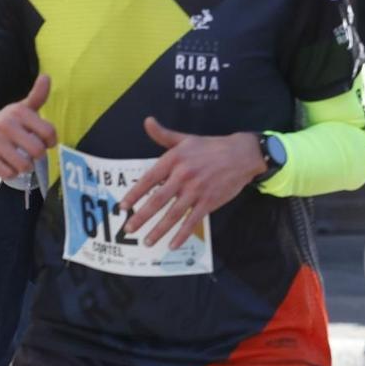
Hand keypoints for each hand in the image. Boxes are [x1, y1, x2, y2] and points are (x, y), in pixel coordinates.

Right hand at [0, 75, 57, 179]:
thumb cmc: (3, 123)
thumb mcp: (19, 109)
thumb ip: (37, 96)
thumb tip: (46, 76)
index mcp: (19, 113)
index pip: (48, 132)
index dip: (51, 142)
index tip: (46, 143)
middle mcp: (6, 125)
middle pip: (38, 151)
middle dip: (37, 156)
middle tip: (30, 154)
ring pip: (24, 165)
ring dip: (24, 167)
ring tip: (19, 160)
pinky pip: (9, 173)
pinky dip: (11, 173)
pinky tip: (6, 165)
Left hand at [118, 120, 265, 250]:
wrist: (242, 154)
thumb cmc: (211, 147)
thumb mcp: (186, 139)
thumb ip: (164, 135)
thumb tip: (147, 121)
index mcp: (175, 160)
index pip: (149, 179)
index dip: (134, 194)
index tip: (122, 207)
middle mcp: (184, 176)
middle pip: (158, 200)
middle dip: (142, 217)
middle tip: (128, 229)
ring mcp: (197, 190)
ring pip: (174, 214)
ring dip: (159, 229)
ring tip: (146, 242)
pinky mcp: (210, 201)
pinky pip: (193, 220)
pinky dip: (183, 234)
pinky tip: (173, 244)